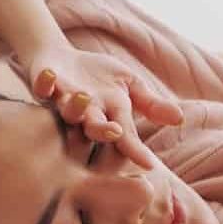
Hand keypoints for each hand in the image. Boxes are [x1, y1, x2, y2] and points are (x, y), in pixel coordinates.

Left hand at [22, 45, 182, 169]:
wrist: (61, 59)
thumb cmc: (98, 76)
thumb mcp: (129, 84)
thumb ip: (150, 103)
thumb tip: (179, 118)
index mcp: (109, 116)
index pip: (125, 136)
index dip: (135, 149)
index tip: (149, 164)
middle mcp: (86, 114)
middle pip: (94, 128)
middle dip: (103, 130)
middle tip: (114, 132)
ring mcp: (64, 101)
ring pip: (69, 110)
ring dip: (76, 106)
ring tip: (85, 97)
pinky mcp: (45, 86)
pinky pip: (43, 87)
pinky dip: (46, 83)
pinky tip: (51, 76)